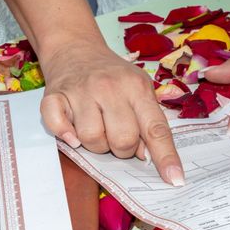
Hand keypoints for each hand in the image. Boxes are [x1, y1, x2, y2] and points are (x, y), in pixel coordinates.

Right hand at [38, 40, 184, 186]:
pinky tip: (72, 131)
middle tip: (115, 136)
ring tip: (95, 129)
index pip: (156, 128)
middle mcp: (110, 87)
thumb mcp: (138, 90)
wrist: (75, 48)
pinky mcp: (54, 95)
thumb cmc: (112, 76)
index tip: (174, 180)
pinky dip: (64, 134)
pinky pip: (58, 126)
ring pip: (91, 139)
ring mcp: (81, 91)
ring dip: (94, 144)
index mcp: (137, 88)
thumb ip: (146, 121)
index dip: (165, 157)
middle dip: (120, 149)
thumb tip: (145, 156)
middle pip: (122, 140)